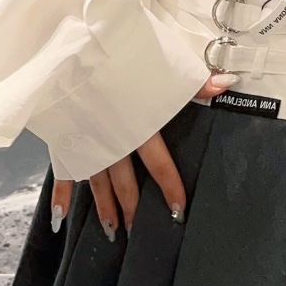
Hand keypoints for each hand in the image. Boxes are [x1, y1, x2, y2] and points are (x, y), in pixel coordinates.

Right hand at [50, 72, 233, 239]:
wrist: (70, 52)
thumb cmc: (116, 58)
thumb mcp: (157, 67)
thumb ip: (191, 81)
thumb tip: (226, 85)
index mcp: (137, 127)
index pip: (159, 165)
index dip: (170, 188)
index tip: (177, 211)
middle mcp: (111, 141)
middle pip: (125, 183)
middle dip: (133, 209)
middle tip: (139, 233)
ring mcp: (84, 142)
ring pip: (96, 183)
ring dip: (104, 208)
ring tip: (112, 230)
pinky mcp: (63, 137)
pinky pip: (61, 172)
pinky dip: (60, 195)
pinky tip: (60, 217)